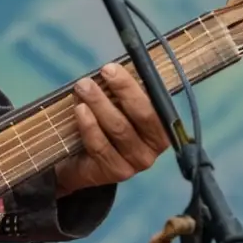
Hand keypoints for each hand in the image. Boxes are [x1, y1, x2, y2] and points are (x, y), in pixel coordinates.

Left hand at [52, 62, 169, 196]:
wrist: (83, 163)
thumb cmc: (107, 124)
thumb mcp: (119, 106)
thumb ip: (122, 92)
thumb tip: (112, 69)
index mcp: (162, 126)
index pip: (153, 102)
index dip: (132, 85)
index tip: (111, 68)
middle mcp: (154, 148)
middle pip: (141, 115)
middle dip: (120, 90)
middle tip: (99, 74)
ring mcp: (135, 163)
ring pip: (119, 129)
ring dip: (99, 104)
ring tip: (83, 88)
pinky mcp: (116, 173)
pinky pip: (101, 147)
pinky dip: (89, 126)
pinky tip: (80, 110)